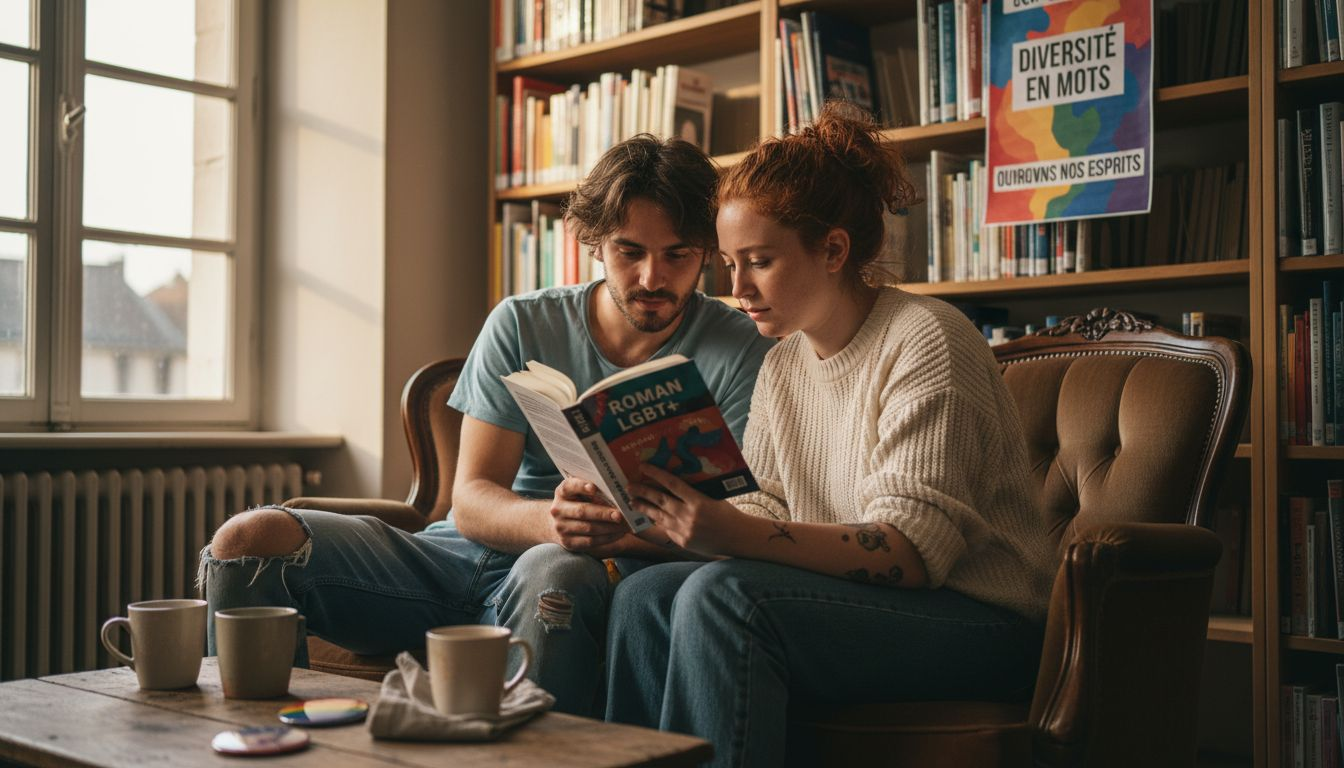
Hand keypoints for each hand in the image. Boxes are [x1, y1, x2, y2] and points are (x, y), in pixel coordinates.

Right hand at [549, 478, 627, 551]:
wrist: (559, 523)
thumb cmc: (577, 502)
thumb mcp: (579, 492)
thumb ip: (592, 489)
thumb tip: (617, 493)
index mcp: (561, 493)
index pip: (569, 486)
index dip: (581, 486)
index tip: (594, 488)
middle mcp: (558, 510)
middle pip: (582, 511)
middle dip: (603, 513)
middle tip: (619, 515)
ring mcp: (561, 528)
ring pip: (588, 528)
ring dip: (609, 527)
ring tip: (624, 525)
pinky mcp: (568, 543)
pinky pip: (591, 541)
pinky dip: (607, 537)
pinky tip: (618, 533)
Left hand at [628, 464, 745, 556]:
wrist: (737, 537)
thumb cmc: (726, 513)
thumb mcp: (712, 498)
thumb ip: (693, 493)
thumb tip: (673, 482)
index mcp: (698, 501)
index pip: (672, 483)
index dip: (655, 474)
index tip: (643, 467)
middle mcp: (689, 516)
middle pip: (660, 500)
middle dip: (642, 492)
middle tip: (628, 486)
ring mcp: (684, 530)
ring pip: (658, 516)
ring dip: (644, 508)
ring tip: (632, 502)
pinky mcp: (682, 541)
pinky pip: (667, 529)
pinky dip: (659, 522)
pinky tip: (649, 517)